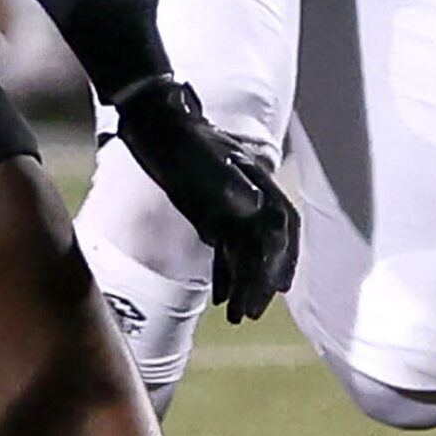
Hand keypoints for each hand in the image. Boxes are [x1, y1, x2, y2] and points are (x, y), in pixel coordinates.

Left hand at [112, 75, 298, 322]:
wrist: (153, 119)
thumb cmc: (178, 138)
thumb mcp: (200, 159)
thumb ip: (227, 183)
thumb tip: (254, 207)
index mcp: (257, 184)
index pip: (280, 228)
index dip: (282, 259)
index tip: (276, 289)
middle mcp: (251, 198)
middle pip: (266, 246)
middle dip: (261, 281)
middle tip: (248, 314)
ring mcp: (232, 207)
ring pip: (247, 252)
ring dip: (245, 283)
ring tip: (235, 316)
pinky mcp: (212, 212)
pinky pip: (226, 249)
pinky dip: (227, 273)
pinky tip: (220, 298)